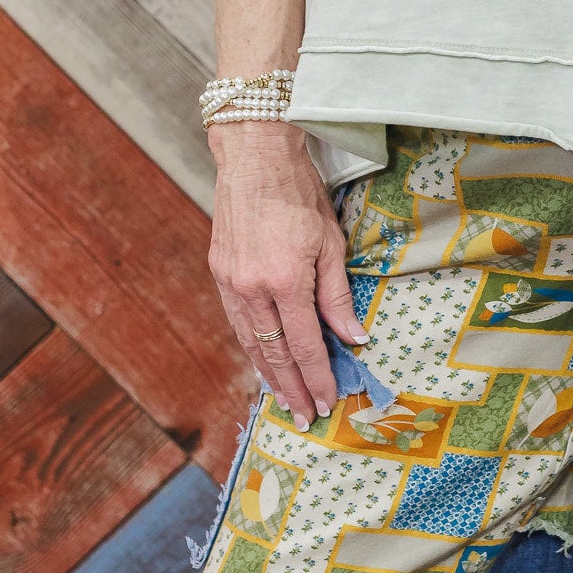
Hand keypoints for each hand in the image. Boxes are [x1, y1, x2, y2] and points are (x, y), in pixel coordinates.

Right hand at [208, 123, 363, 421]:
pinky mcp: (220, 272)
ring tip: (284, 400)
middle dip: (292, 389)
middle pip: (274, 354)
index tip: (328, 401)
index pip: (304, 345)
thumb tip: (352, 337)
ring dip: (268, 375)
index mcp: (285, 281)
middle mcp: (252, 288)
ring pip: (250, 342)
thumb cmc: (299, 193)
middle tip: (306, 416)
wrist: (254, 155)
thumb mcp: (331, 242)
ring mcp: (231, 282)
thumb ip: (337, 296)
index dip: (318, 377)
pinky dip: (251, 347)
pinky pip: (236, 322)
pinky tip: (262, 362)